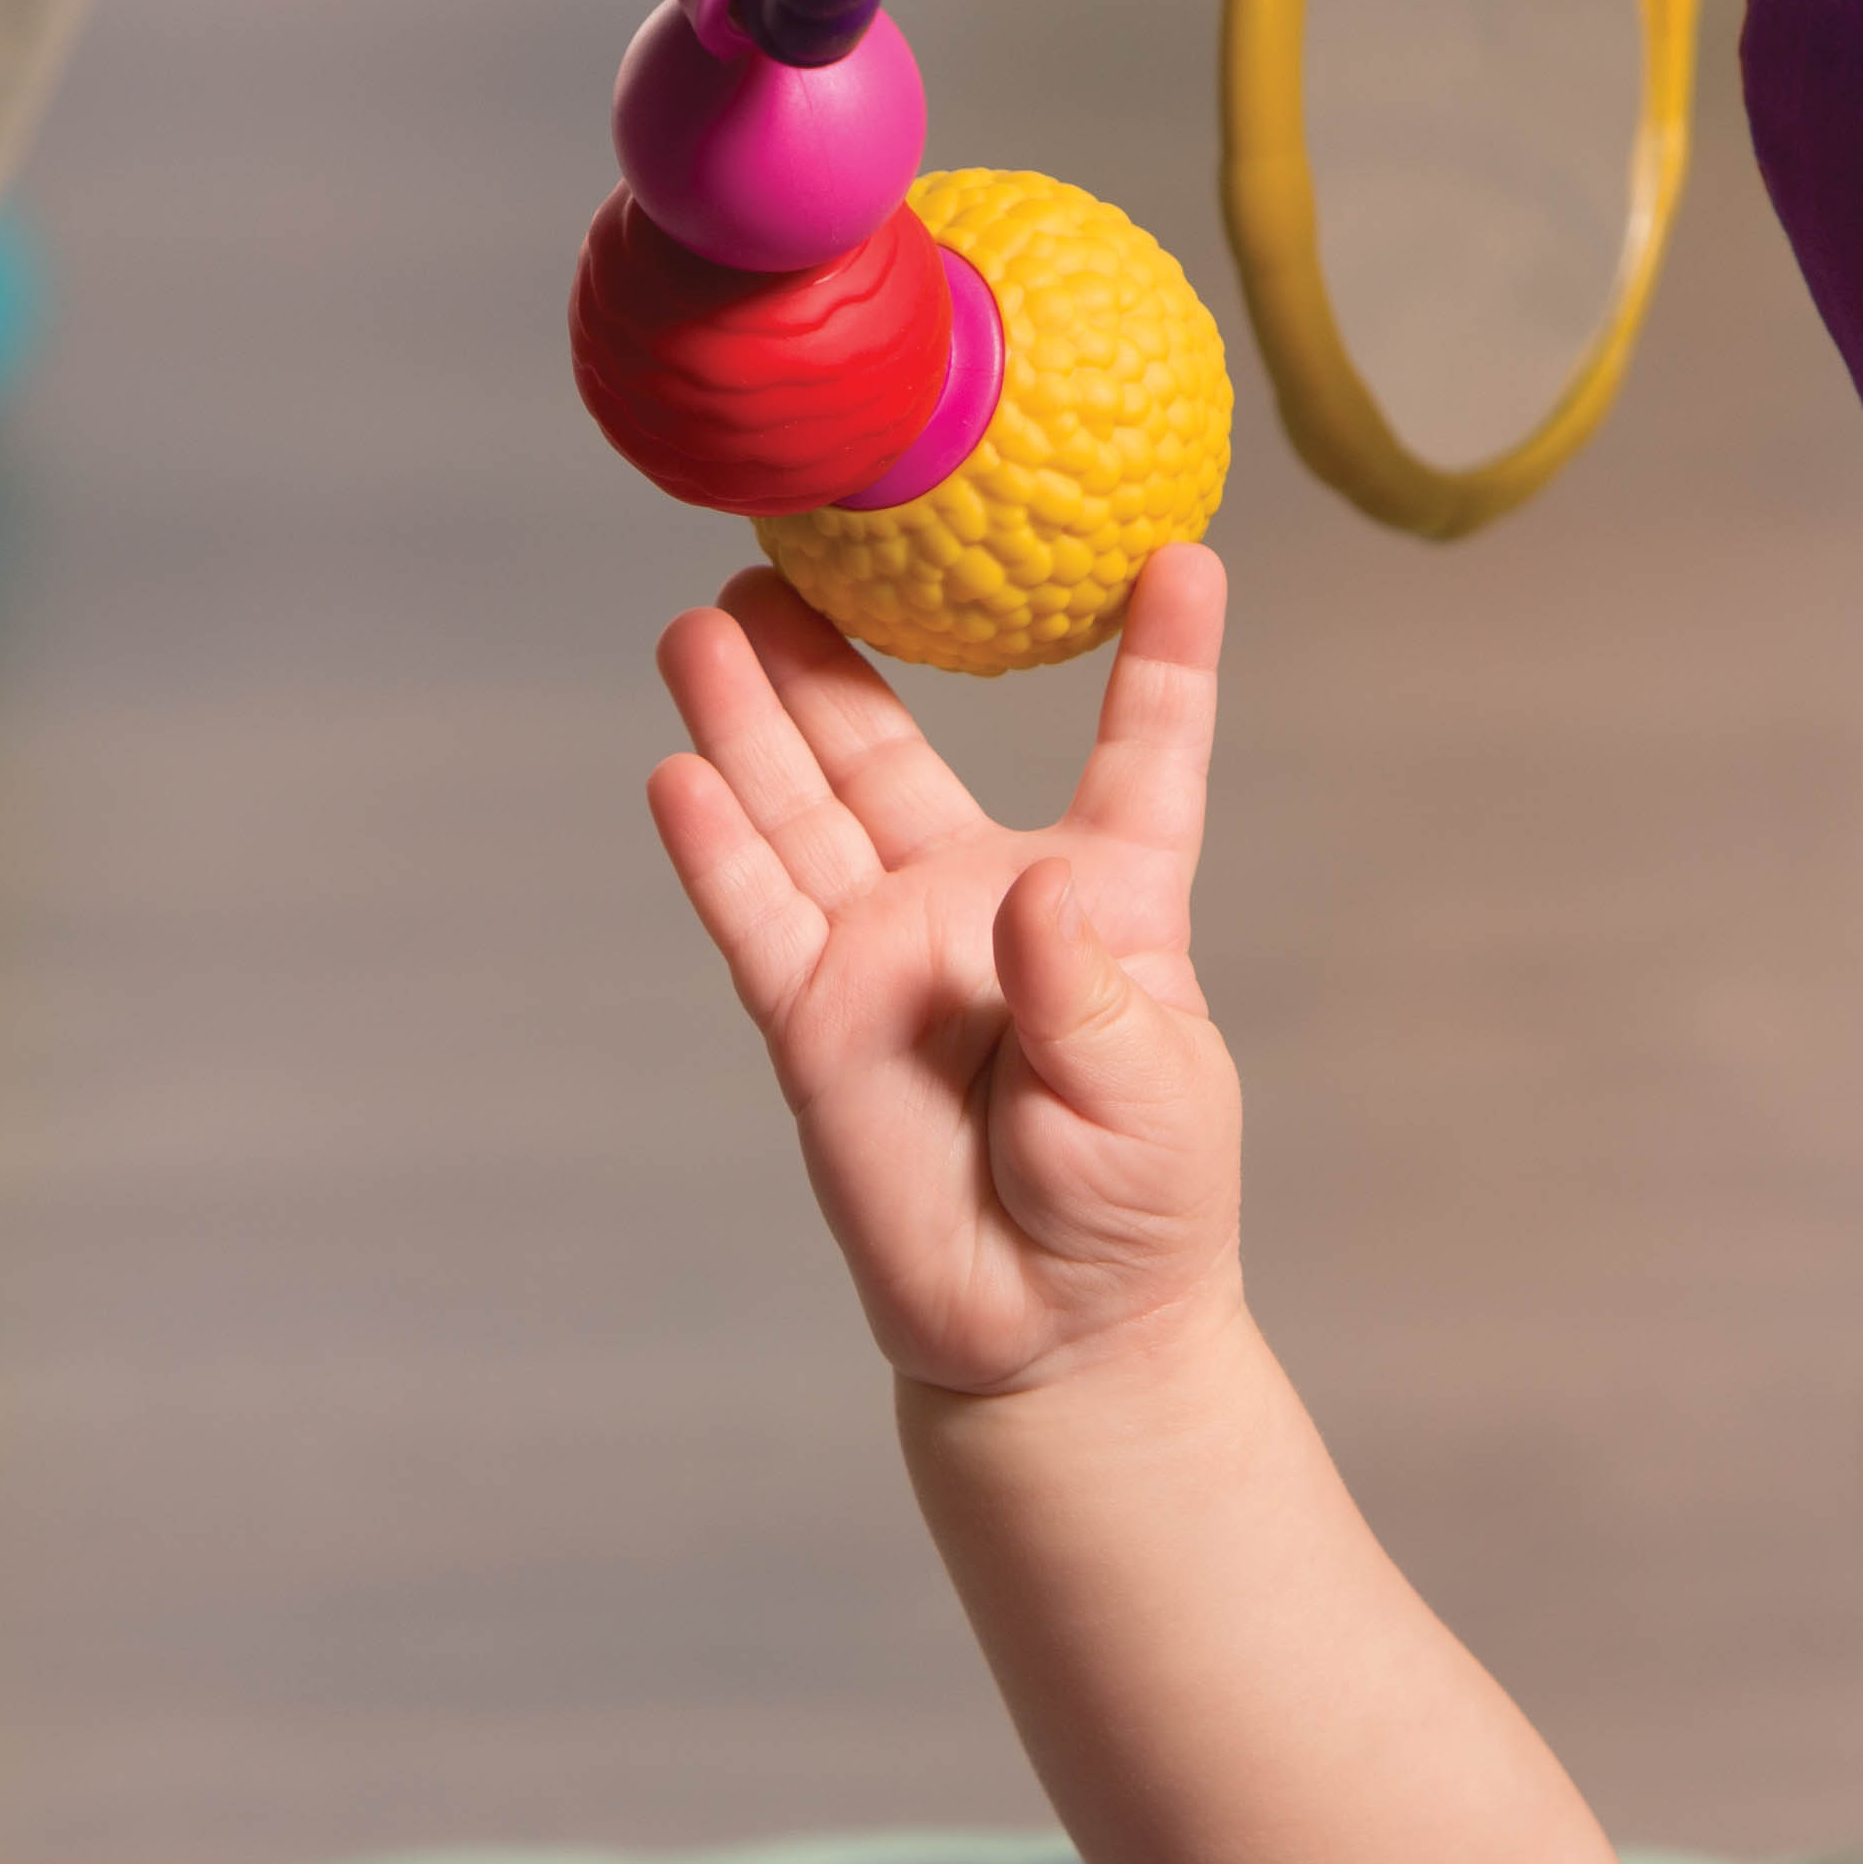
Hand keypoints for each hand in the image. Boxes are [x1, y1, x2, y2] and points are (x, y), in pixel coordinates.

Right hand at [650, 546, 1239, 1397]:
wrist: (1050, 1328)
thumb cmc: (1137, 1205)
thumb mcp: (1154, 1096)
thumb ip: (1088, 994)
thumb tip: (1032, 897)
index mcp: (1109, 897)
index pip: (1144, 755)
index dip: (1163, 658)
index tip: (1182, 552)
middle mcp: (980, 899)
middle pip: (898, 750)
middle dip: (841, 651)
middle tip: (796, 535)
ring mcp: (884, 955)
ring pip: (807, 809)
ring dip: (755, 716)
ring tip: (707, 618)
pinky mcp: (812, 1022)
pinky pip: (757, 919)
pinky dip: (717, 850)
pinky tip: (680, 773)